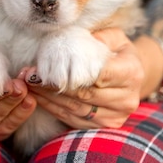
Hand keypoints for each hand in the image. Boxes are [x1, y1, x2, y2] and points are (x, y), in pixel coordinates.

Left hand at [25, 28, 143, 128]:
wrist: (132, 77)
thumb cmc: (117, 52)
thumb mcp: (113, 37)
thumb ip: (99, 37)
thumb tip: (76, 41)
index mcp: (131, 73)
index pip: (100, 75)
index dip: (74, 73)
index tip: (50, 67)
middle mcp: (126, 98)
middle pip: (85, 94)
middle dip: (54, 85)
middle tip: (30, 76)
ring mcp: (116, 115)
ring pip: (77, 108)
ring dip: (49, 98)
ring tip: (29, 85)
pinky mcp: (105, 126)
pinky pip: (75, 119)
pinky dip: (54, 109)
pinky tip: (39, 97)